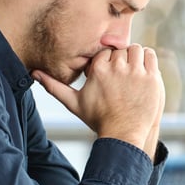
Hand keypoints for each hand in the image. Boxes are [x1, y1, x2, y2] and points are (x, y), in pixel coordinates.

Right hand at [32, 45, 164, 155]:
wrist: (123, 134)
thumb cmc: (98, 119)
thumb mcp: (74, 103)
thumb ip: (55, 86)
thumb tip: (33, 73)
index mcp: (98, 70)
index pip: (104, 51)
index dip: (106, 61)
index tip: (108, 74)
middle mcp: (117, 68)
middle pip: (120, 50)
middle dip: (120, 60)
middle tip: (121, 75)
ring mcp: (135, 72)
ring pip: (135, 49)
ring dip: (134, 57)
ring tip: (132, 72)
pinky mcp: (151, 77)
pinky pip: (150, 56)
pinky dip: (147, 59)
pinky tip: (143, 70)